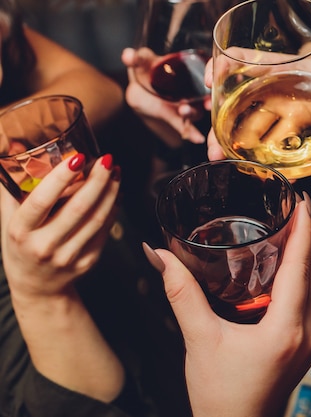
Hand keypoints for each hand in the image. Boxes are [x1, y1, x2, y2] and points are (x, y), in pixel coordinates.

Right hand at [1, 154, 120, 299]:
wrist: (36, 286)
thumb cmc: (21, 244)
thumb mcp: (8, 218)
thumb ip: (11, 185)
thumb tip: (14, 145)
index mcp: (20, 231)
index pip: (41, 201)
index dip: (61, 178)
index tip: (77, 158)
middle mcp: (44, 245)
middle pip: (78, 208)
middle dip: (97, 180)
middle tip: (106, 160)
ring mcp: (68, 256)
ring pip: (97, 219)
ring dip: (110, 192)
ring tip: (115, 172)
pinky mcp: (87, 261)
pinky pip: (105, 230)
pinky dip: (113, 208)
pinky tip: (116, 192)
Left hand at [122, 47, 206, 145]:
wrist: (140, 90)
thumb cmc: (147, 71)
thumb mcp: (142, 62)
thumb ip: (136, 58)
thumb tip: (128, 55)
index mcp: (188, 70)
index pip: (207, 73)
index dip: (211, 77)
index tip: (209, 81)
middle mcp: (193, 88)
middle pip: (204, 95)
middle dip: (203, 99)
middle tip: (198, 99)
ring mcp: (188, 104)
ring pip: (196, 111)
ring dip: (192, 113)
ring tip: (184, 111)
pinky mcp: (180, 118)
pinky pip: (189, 126)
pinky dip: (193, 133)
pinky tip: (198, 139)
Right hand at [144, 196, 310, 416]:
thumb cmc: (220, 396)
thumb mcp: (198, 339)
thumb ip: (181, 293)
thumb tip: (160, 255)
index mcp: (285, 329)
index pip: (301, 267)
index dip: (304, 229)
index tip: (302, 201)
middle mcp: (308, 335)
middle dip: (310, 247)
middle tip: (288, 226)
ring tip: (288, 257)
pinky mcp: (309, 350)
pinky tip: (285, 287)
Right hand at [204, 47, 310, 161]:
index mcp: (277, 69)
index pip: (240, 59)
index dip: (221, 67)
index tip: (211, 82)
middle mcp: (266, 90)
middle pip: (232, 104)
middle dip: (218, 127)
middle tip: (214, 150)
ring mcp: (270, 112)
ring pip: (240, 127)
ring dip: (230, 146)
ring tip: (225, 165)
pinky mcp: (280, 130)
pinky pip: (263, 143)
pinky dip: (260, 158)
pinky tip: (260, 173)